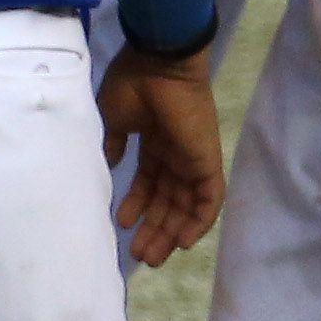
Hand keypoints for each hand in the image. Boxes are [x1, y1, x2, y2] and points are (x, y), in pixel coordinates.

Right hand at [100, 44, 223, 265]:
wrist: (159, 64)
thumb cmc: (132, 85)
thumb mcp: (115, 117)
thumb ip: (115, 143)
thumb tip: (111, 163)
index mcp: (154, 142)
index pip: (149, 183)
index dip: (137, 205)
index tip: (123, 225)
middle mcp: (175, 154)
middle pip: (167, 201)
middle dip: (153, 229)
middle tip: (138, 255)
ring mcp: (192, 159)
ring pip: (185, 207)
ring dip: (170, 233)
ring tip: (151, 256)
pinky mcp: (207, 162)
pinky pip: (209, 200)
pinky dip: (198, 222)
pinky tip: (182, 242)